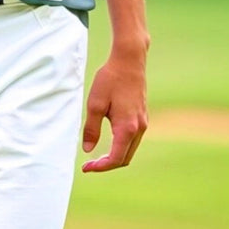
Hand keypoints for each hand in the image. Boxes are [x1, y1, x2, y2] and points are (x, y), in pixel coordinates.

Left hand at [81, 51, 147, 172]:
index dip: (100, 167)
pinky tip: (109, 140)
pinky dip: (122, 146)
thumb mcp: (94, 104)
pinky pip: (134, 139)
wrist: (129, 60)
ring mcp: (144, 122)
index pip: (116, 159)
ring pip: (130, 150)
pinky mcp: (143, 116)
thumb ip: (91, 129)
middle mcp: (139, 128)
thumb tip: (87, 150)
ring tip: (97, 155)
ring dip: (115, 156)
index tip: (85, 167)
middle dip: (107, 165)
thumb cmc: (110, 80)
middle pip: (125, 159)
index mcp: (127, 128)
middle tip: (89, 163)